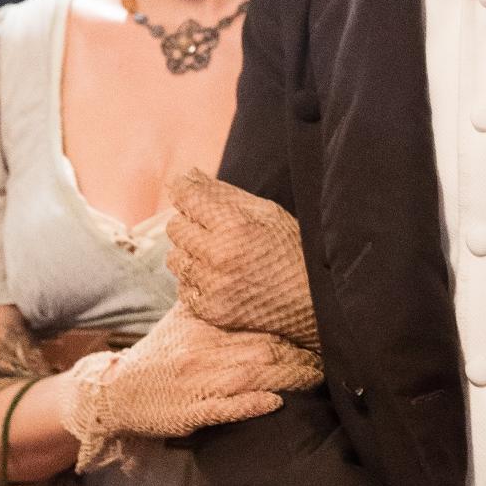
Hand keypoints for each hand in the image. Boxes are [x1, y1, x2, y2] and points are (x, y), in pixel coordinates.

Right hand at [64, 304, 320, 469]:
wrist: (119, 391)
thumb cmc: (160, 353)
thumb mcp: (181, 318)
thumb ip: (210, 299)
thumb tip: (240, 272)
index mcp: (204, 325)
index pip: (255, 319)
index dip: (288, 321)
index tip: (314, 320)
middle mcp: (204, 351)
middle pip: (262, 347)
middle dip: (300, 351)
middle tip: (328, 352)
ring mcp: (200, 383)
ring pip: (253, 377)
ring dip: (289, 378)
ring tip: (317, 376)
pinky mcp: (195, 412)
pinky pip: (228, 408)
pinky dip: (253, 404)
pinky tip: (276, 401)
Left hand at [167, 168, 317, 351]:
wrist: (311, 301)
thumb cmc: (290, 248)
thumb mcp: (265, 212)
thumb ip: (222, 193)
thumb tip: (188, 175)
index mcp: (234, 226)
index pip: (186, 197)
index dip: (184, 190)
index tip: (186, 190)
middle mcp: (218, 256)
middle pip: (175, 227)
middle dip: (190, 223)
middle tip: (212, 229)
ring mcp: (211, 286)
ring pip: (174, 258)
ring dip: (190, 253)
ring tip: (216, 256)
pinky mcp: (209, 310)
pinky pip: (183, 287)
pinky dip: (196, 281)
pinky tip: (219, 278)